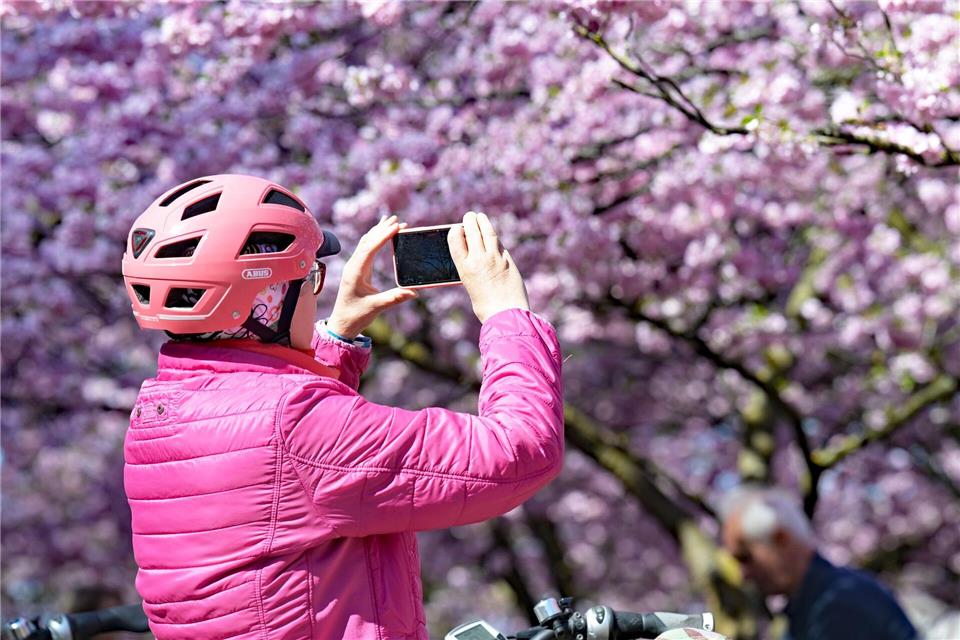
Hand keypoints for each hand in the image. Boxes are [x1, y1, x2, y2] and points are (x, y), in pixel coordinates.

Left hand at [327, 215, 416, 338]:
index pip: (370, 248)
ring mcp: (354, 267)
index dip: (383, 235)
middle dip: (382, 228)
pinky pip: (366, 249)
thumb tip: (414, 292)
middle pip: (367, 241)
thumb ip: (394, 298)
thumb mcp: (376, 307)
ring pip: (366, 243)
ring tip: (391, 221)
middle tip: (396, 218)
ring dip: (378, 231)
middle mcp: (353, 266)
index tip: (396, 226)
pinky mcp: (357, 270)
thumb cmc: (355, 316)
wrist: (341, 324)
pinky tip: (381, 234)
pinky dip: (375, 239)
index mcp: (355, 272)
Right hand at [448, 211, 528, 322]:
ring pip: (488, 232)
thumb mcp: (470, 285)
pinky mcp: (508, 260)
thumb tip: (472, 256)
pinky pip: (499, 243)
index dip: (456, 230)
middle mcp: (478, 259)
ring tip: (480, 217)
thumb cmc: (485, 306)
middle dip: (470, 220)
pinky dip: (494, 237)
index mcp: (464, 267)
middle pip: (472, 230)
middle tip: (470, 216)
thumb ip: (470, 268)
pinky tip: (492, 234)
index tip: (458, 228)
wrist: (506, 314)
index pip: (455, 238)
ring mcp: (495, 257)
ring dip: (483, 222)